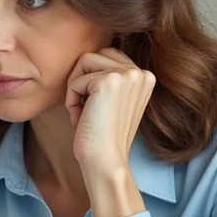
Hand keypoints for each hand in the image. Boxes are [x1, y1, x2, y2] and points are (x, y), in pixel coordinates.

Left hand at [64, 47, 155, 173]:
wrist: (105, 161)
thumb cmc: (104, 136)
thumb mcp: (115, 101)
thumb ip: (112, 79)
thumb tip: (88, 58)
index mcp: (145, 76)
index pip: (108, 56)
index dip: (91, 79)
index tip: (94, 107)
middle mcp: (140, 73)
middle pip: (95, 55)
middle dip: (82, 79)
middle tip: (83, 108)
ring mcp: (126, 75)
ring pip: (84, 62)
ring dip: (75, 88)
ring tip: (80, 112)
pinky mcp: (108, 82)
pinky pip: (75, 80)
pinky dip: (71, 99)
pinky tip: (79, 118)